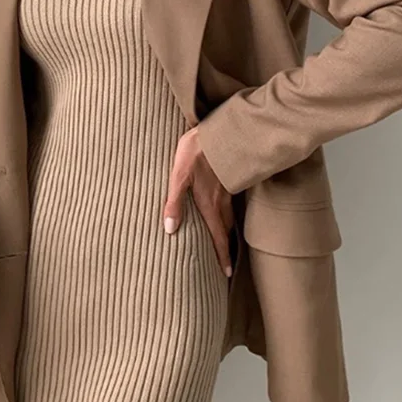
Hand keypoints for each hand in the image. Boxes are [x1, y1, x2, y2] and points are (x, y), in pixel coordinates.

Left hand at [163, 126, 233, 276]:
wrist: (221, 129)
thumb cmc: (196, 150)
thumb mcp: (179, 175)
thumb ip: (174, 202)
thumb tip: (169, 230)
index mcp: (209, 203)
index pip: (218, 236)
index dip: (222, 256)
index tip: (227, 273)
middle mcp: (222, 201)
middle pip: (226, 229)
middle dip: (226, 246)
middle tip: (227, 262)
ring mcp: (228, 189)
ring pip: (230, 215)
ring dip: (228, 230)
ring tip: (226, 240)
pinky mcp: (231, 178)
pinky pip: (231, 202)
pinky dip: (230, 212)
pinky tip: (225, 209)